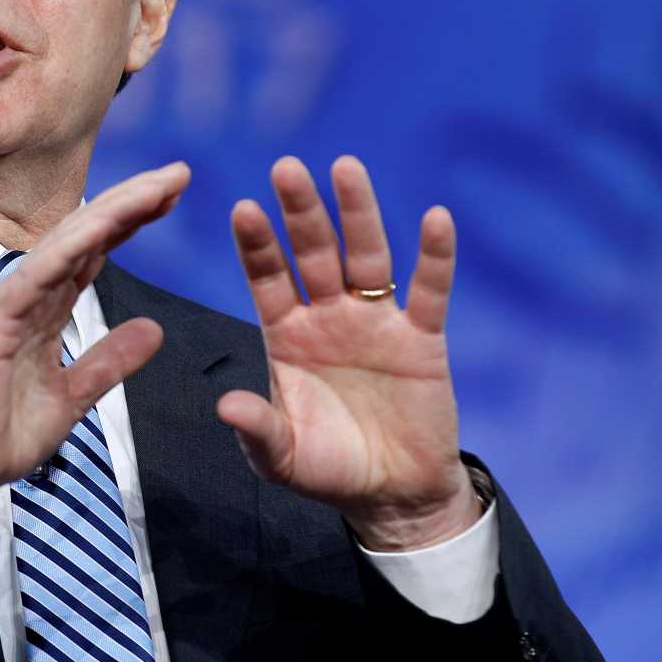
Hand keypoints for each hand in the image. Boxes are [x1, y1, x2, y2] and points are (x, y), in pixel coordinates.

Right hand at [0, 162, 191, 533]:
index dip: (132, 223)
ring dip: (112, 211)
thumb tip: (154, 330)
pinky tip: (104, 224)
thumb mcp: (73, 396)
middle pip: (86, 235)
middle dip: (132, 202)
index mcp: (45, 309)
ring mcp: (9, 302)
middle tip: (178, 173)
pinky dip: (70, 246)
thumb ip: (110, 361)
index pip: (94, 253)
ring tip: (156, 187)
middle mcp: (27, 295)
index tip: (173, 197)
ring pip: (66, 243)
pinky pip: (37, 275)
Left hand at [218, 156, 478, 550]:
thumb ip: (257, 429)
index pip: (268, 278)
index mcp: (287, 335)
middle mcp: (328, 317)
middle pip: (314, 253)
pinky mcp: (423, 340)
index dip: (258, 246)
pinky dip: (435, 257)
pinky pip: (431, 292)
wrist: (392, 494)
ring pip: (367, 258)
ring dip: (359, 214)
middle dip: (301, 212)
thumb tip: (226, 406)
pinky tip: (434, 218)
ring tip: (346, 167)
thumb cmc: (328, 470)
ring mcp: (376, 323)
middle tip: (286, 166)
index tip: (243, 207)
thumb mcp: (282, 458)